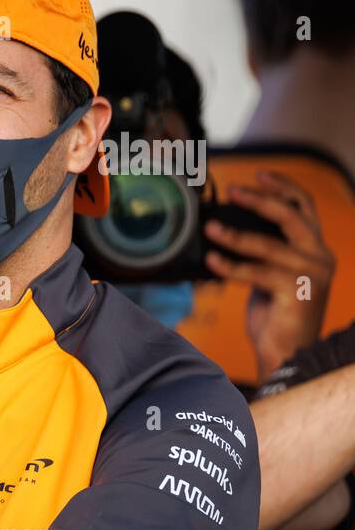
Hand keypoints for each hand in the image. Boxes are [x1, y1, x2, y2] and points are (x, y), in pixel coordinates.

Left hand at [204, 170, 333, 382]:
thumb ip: (260, 254)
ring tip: (210, 229)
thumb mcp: (268, 277)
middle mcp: (320, 257)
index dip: (282, 187)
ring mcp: (312, 275)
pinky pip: (257, 272)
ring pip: (269, 244)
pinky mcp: (298, 292)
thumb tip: (224, 231)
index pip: (303, 207)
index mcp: (315, 249)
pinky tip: (211, 260)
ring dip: (234, 235)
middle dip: (259, 199)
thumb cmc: (275, 316)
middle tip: (232, 191)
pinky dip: (231, 265)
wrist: (287, 355)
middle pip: (291, 216)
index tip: (257, 174)